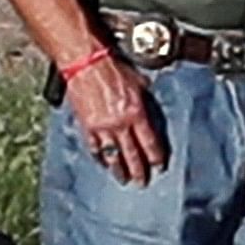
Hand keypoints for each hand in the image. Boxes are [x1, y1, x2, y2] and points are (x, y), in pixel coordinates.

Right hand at [65, 53, 166, 185]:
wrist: (85, 62)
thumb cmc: (111, 67)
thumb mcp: (137, 81)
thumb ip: (144, 100)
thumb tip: (148, 110)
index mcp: (136, 112)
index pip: (149, 142)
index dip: (155, 157)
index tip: (158, 166)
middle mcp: (120, 124)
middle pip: (132, 154)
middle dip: (138, 171)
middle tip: (142, 182)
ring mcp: (102, 127)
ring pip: (113, 156)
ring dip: (119, 170)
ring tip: (123, 179)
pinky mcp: (87, 127)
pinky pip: (95, 148)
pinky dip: (100, 157)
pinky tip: (104, 163)